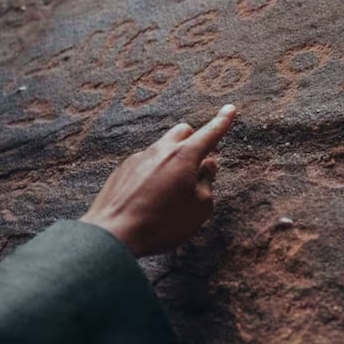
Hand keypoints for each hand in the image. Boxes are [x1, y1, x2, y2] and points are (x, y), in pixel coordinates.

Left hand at [80, 104, 236, 256]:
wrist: (114, 234)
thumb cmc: (162, 223)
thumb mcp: (199, 208)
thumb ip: (207, 182)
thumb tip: (207, 165)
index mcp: (185, 156)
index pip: (210, 132)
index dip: (223, 121)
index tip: (230, 109)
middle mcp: (161, 150)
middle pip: (183, 131)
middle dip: (194, 141)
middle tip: (198, 165)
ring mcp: (139, 157)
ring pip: (163, 147)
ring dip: (173, 159)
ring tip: (171, 190)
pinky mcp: (123, 169)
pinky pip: (145, 162)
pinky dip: (154, 171)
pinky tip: (149, 196)